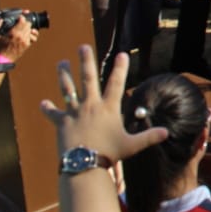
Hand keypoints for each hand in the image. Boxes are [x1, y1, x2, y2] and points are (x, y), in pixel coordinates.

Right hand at [0, 15, 36, 62]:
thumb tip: (0, 19)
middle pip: (28, 24)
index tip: (19, 18)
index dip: (21, 18)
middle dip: (24, 22)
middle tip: (21, 23)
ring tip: (23, 28)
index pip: (22, 20)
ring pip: (31, 29)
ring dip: (28, 28)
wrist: (3, 59)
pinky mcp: (27, 44)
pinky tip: (29, 33)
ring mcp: (25, 40)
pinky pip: (34, 37)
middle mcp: (21, 36)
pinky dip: (32, 34)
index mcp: (13, 33)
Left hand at [40, 46, 169, 163]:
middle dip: (85, 61)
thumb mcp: (132, 145)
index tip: (121, 54)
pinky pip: (53, 114)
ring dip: (64, 75)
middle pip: (87, 79)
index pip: (116, 83)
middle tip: (83, 47)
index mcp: (109, 108)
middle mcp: (91, 106)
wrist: (85, 164)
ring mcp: (75, 113)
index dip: (120, 68)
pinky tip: (43, 103)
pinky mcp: (62, 123)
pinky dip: (47, 109)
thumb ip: (149, 137)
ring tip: (61, 63)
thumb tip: (167, 133)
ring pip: (68, 89)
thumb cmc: (110, 154)